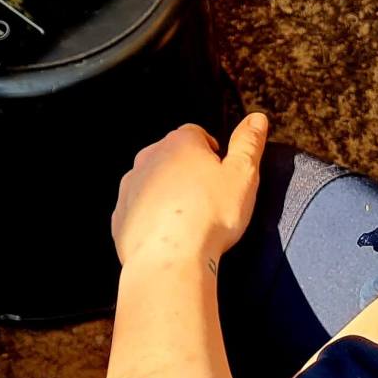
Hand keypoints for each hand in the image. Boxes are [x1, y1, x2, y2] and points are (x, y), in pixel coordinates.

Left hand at [111, 112, 267, 271]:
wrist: (170, 259)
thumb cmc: (209, 217)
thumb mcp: (242, 176)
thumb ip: (249, 144)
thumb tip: (256, 118)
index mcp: (180, 143)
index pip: (197, 134)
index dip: (212, 152)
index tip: (221, 173)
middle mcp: (149, 158)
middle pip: (173, 157)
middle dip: (189, 173)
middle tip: (209, 199)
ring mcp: (130, 187)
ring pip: (153, 183)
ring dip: (169, 194)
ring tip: (190, 220)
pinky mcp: (121, 216)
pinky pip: (140, 210)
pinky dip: (153, 219)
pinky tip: (170, 236)